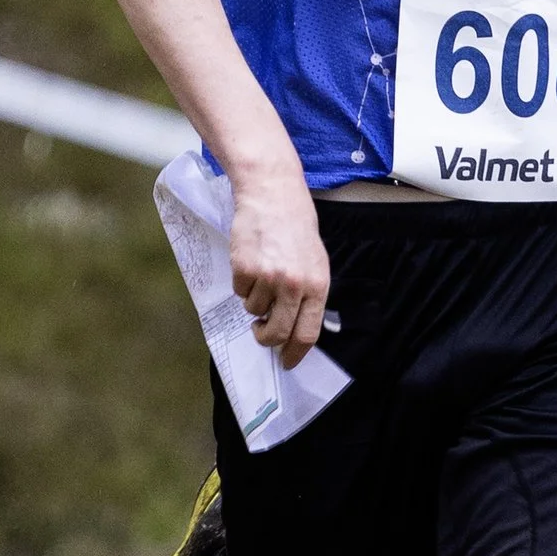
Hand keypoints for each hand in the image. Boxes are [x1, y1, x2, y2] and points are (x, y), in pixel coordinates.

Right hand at [229, 159, 331, 365]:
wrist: (273, 194)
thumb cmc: (295, 228)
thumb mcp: (315, 262)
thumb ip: (309, 294)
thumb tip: (297, 329)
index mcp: (317, 286)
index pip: (307, 333)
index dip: (294, 353)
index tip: (286, 361)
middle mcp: (294, 285)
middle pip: (277, 333)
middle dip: (266, 338)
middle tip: (261, 332)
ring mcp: (268, 278)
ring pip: (254, 311)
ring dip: (254, 302)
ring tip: (261, 276)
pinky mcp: (245, 269)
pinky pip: (239, 292)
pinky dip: (242, 284)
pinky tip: (250, 263)